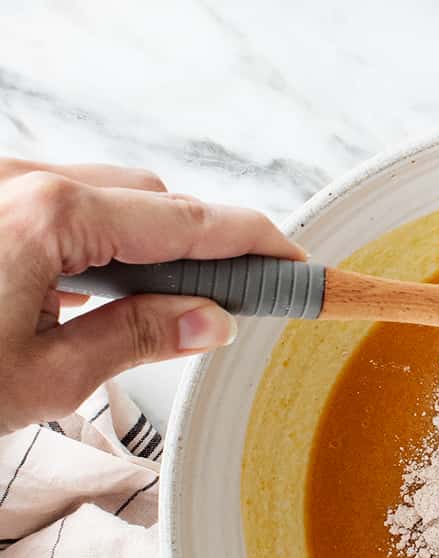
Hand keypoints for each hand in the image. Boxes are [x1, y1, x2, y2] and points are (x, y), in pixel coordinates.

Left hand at [0, 158, 303, 434]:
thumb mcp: (45, 377)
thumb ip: (135, 339)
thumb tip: (211, 322)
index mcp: (49, 216)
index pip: (184, 221)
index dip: (249, 241)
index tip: (292, 262)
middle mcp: (19, 179)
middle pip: (146, 198)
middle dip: (193, 246)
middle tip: (223, 305)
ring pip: (99, 195)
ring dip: (135, 243)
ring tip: (139, 308)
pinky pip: (51, 201)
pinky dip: (84, 238)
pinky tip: (79, 290)